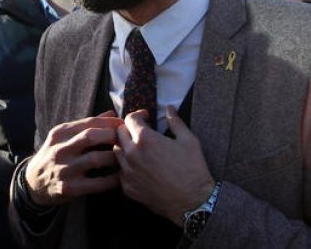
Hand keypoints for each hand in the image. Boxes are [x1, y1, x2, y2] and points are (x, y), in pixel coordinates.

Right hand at [24, 111, 122, 206]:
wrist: (34, 182)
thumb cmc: (55, 155)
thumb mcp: (64, 137)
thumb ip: (87, 126)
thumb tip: (112, 113)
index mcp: (60, 133)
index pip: (89, 122)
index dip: (110, 122)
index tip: (125, 125)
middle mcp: (60, 149)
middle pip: (91, 136)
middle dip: (113, 136)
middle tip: (128, 140)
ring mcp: (64, 169)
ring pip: (96, 159)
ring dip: (115, 157)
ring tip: (127, 158)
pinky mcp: (69, 188)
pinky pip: (97, 183)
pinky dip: (112, 180)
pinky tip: (120, 178)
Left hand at [115, 107, 214, 223]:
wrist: (193, 202)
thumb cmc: (193, 170)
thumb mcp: (189, 140)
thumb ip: (175, 121)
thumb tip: (169, 108)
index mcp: (145, 139)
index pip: (129, 119)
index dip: (138, 116)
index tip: (146, 118)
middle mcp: (132, 154)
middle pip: (119, 133)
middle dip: (129, 129)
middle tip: (141, 132)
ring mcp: (128, 172)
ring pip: (117, 152)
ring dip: (125, 146)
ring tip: (139, 149)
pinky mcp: (127, 188)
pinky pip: (121, 171)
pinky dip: (127, 166)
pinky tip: (140, 167)